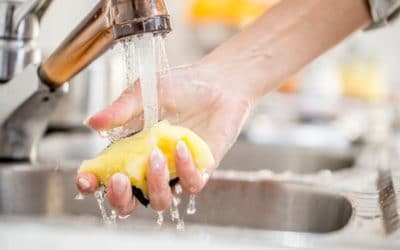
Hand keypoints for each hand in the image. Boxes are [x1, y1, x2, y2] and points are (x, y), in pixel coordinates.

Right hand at [75, 65, 250, 214]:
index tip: (85, 180)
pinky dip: (185, 170)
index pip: (106, 174)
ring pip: (160, 201)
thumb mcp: (144, 93)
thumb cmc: (180, 86)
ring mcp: (175, 171)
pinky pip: (190, 184)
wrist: (218, 83)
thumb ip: (120, 109)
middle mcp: (151, 166)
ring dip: (154, 185)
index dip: (92, 183)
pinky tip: (182, 146)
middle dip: (120, 199)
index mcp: (131, 149)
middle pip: (129, 201)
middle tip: (119, 180)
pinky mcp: (201, 170)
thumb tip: (91, 123)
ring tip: (155, 155)